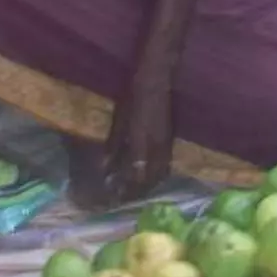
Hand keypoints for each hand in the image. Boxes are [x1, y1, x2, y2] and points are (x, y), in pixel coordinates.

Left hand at [104, 63, 174, 203]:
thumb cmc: (133, 96)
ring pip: (161, 173)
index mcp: (142, 143)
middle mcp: (158, 147)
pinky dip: (156, 175)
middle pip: (150, 178)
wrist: (157, 78)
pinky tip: (148, 176)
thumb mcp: (119, 121)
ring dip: (148, 185)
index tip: (115, 197)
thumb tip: (105, 169)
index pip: (135, 174)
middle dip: (138, 191)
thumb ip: (114, 146)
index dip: (126, 189)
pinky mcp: (170, 139)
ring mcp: (167, 143)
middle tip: (124, 198)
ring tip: (136, 191)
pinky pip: (166, 164)